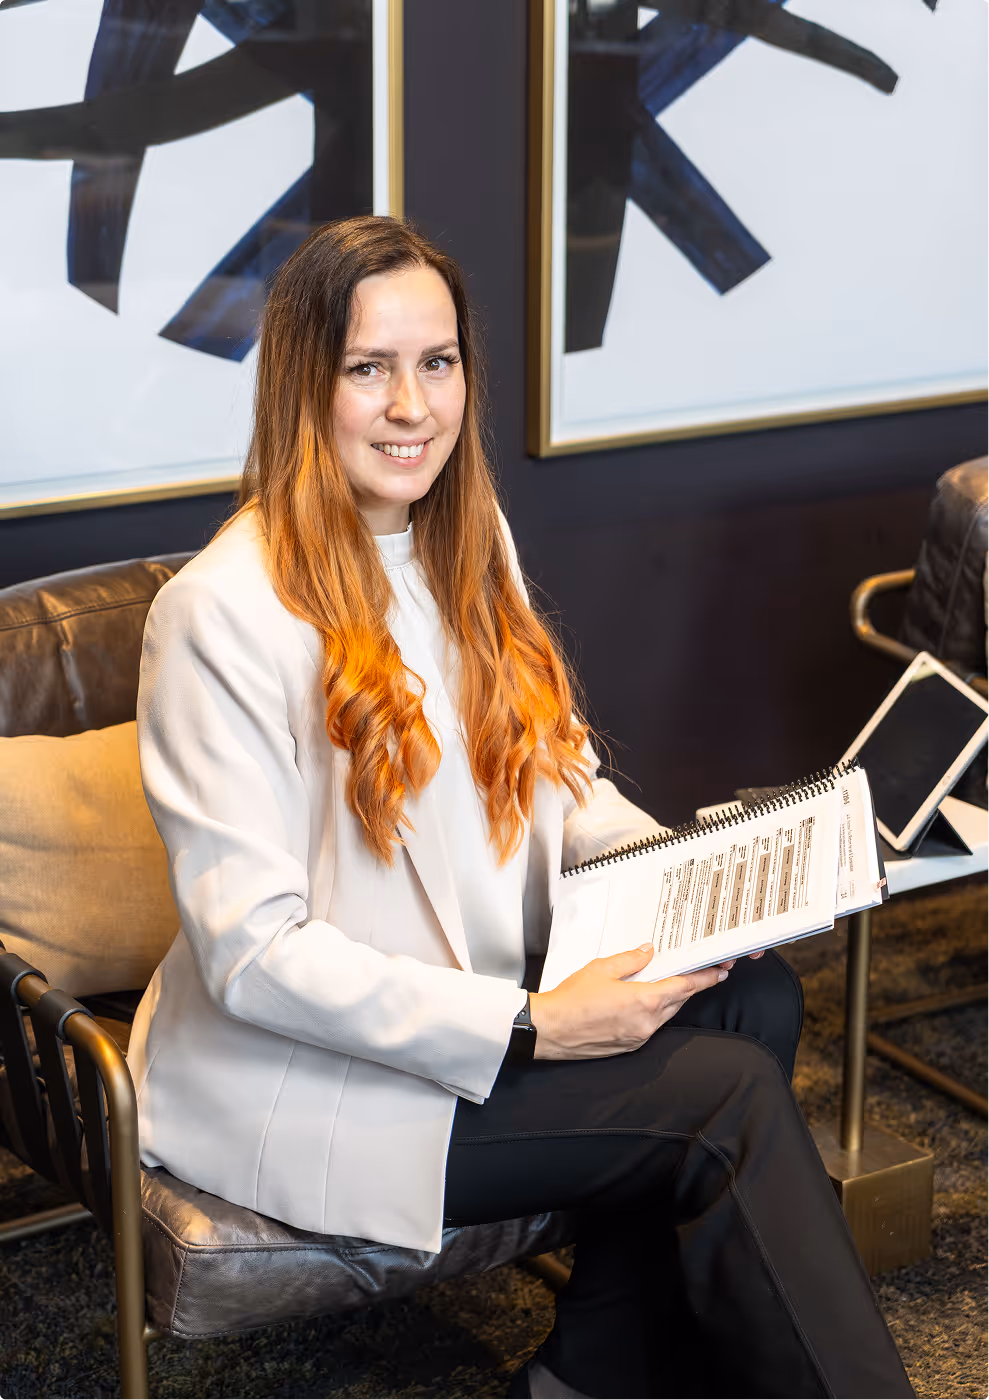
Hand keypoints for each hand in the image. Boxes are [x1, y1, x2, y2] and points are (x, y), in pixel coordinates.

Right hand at [529, 944, 727, 1060]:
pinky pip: (650, 1026)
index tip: (720, 971)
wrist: (549, 1030)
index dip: (705, 978)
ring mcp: (639, 1037)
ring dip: (670, 999)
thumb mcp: (601, 969)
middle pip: (679, 1001)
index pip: (685, 987)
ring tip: (669, 982)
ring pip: (665, 1015)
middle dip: (689, 986)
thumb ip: (630, 960)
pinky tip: (644, 1001)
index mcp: (645, 1001)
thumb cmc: (571, 999)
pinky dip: (654, 1012)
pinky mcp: (629, 1046)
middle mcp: (648, 1023)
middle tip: (698, 971)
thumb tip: (648, 951)